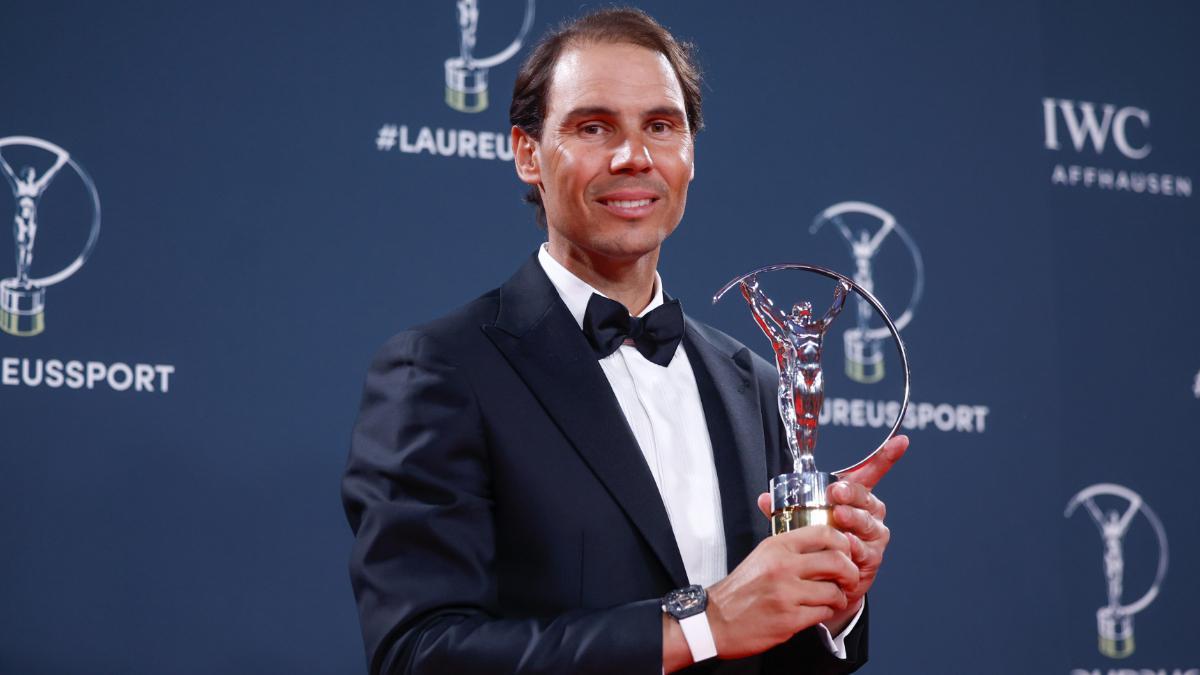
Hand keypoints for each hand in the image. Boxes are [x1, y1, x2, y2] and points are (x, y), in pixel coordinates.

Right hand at [704, 526, 858, 659]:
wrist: (716, 620)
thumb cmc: (740, 590)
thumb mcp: (761, 556)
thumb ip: (789, 548)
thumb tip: (822, 545)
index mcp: (776, 546)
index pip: (824, 532)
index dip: (843, 542)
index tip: (845, 551)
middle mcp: (783, 566)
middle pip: (837, 561)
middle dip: (850, 572)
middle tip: (849, 578)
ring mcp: (787, 594)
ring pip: (834, 590)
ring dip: (840, 597)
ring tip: (833, 598)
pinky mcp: (790, 619)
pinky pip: (823, 613)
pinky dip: (825, 612)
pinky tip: (818, 610)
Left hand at [756, 435, 907, 631]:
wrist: (829, 580)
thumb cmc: (821, 541)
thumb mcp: (803, 519)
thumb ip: (787, 508)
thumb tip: (764, 498)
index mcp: (856, 498)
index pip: (873, 473)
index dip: (887, 456)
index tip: (902, 441)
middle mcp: (870, 514)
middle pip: (866, 498)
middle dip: (852, 493)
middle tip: (835, 492)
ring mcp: (874, 537)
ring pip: (868, 524)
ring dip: (853, 519)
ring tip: (839, 516)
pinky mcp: (872, 559)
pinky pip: (865, 551)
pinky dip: (854, 547)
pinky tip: (846, 545)